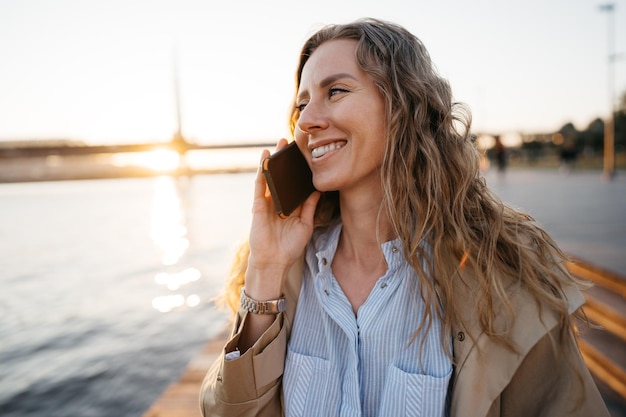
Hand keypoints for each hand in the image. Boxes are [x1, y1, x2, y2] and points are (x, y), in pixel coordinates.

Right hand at [246, 139, 319, 298]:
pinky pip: (260, 185)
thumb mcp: (305, 225)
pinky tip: (265, 158)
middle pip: (282, 176)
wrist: (274, 262)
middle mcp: (278, 201)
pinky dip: (262, 171)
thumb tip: (318, 190)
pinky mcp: (258, 206)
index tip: (305, 154)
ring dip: (274, 160)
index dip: (299, 169)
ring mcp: (267, 202)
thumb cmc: (289, 247)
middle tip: (292, 142)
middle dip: (286, 160)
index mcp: (290, 206)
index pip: (295, 183)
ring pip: (270, 177)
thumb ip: (310, 207)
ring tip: (279, 143)